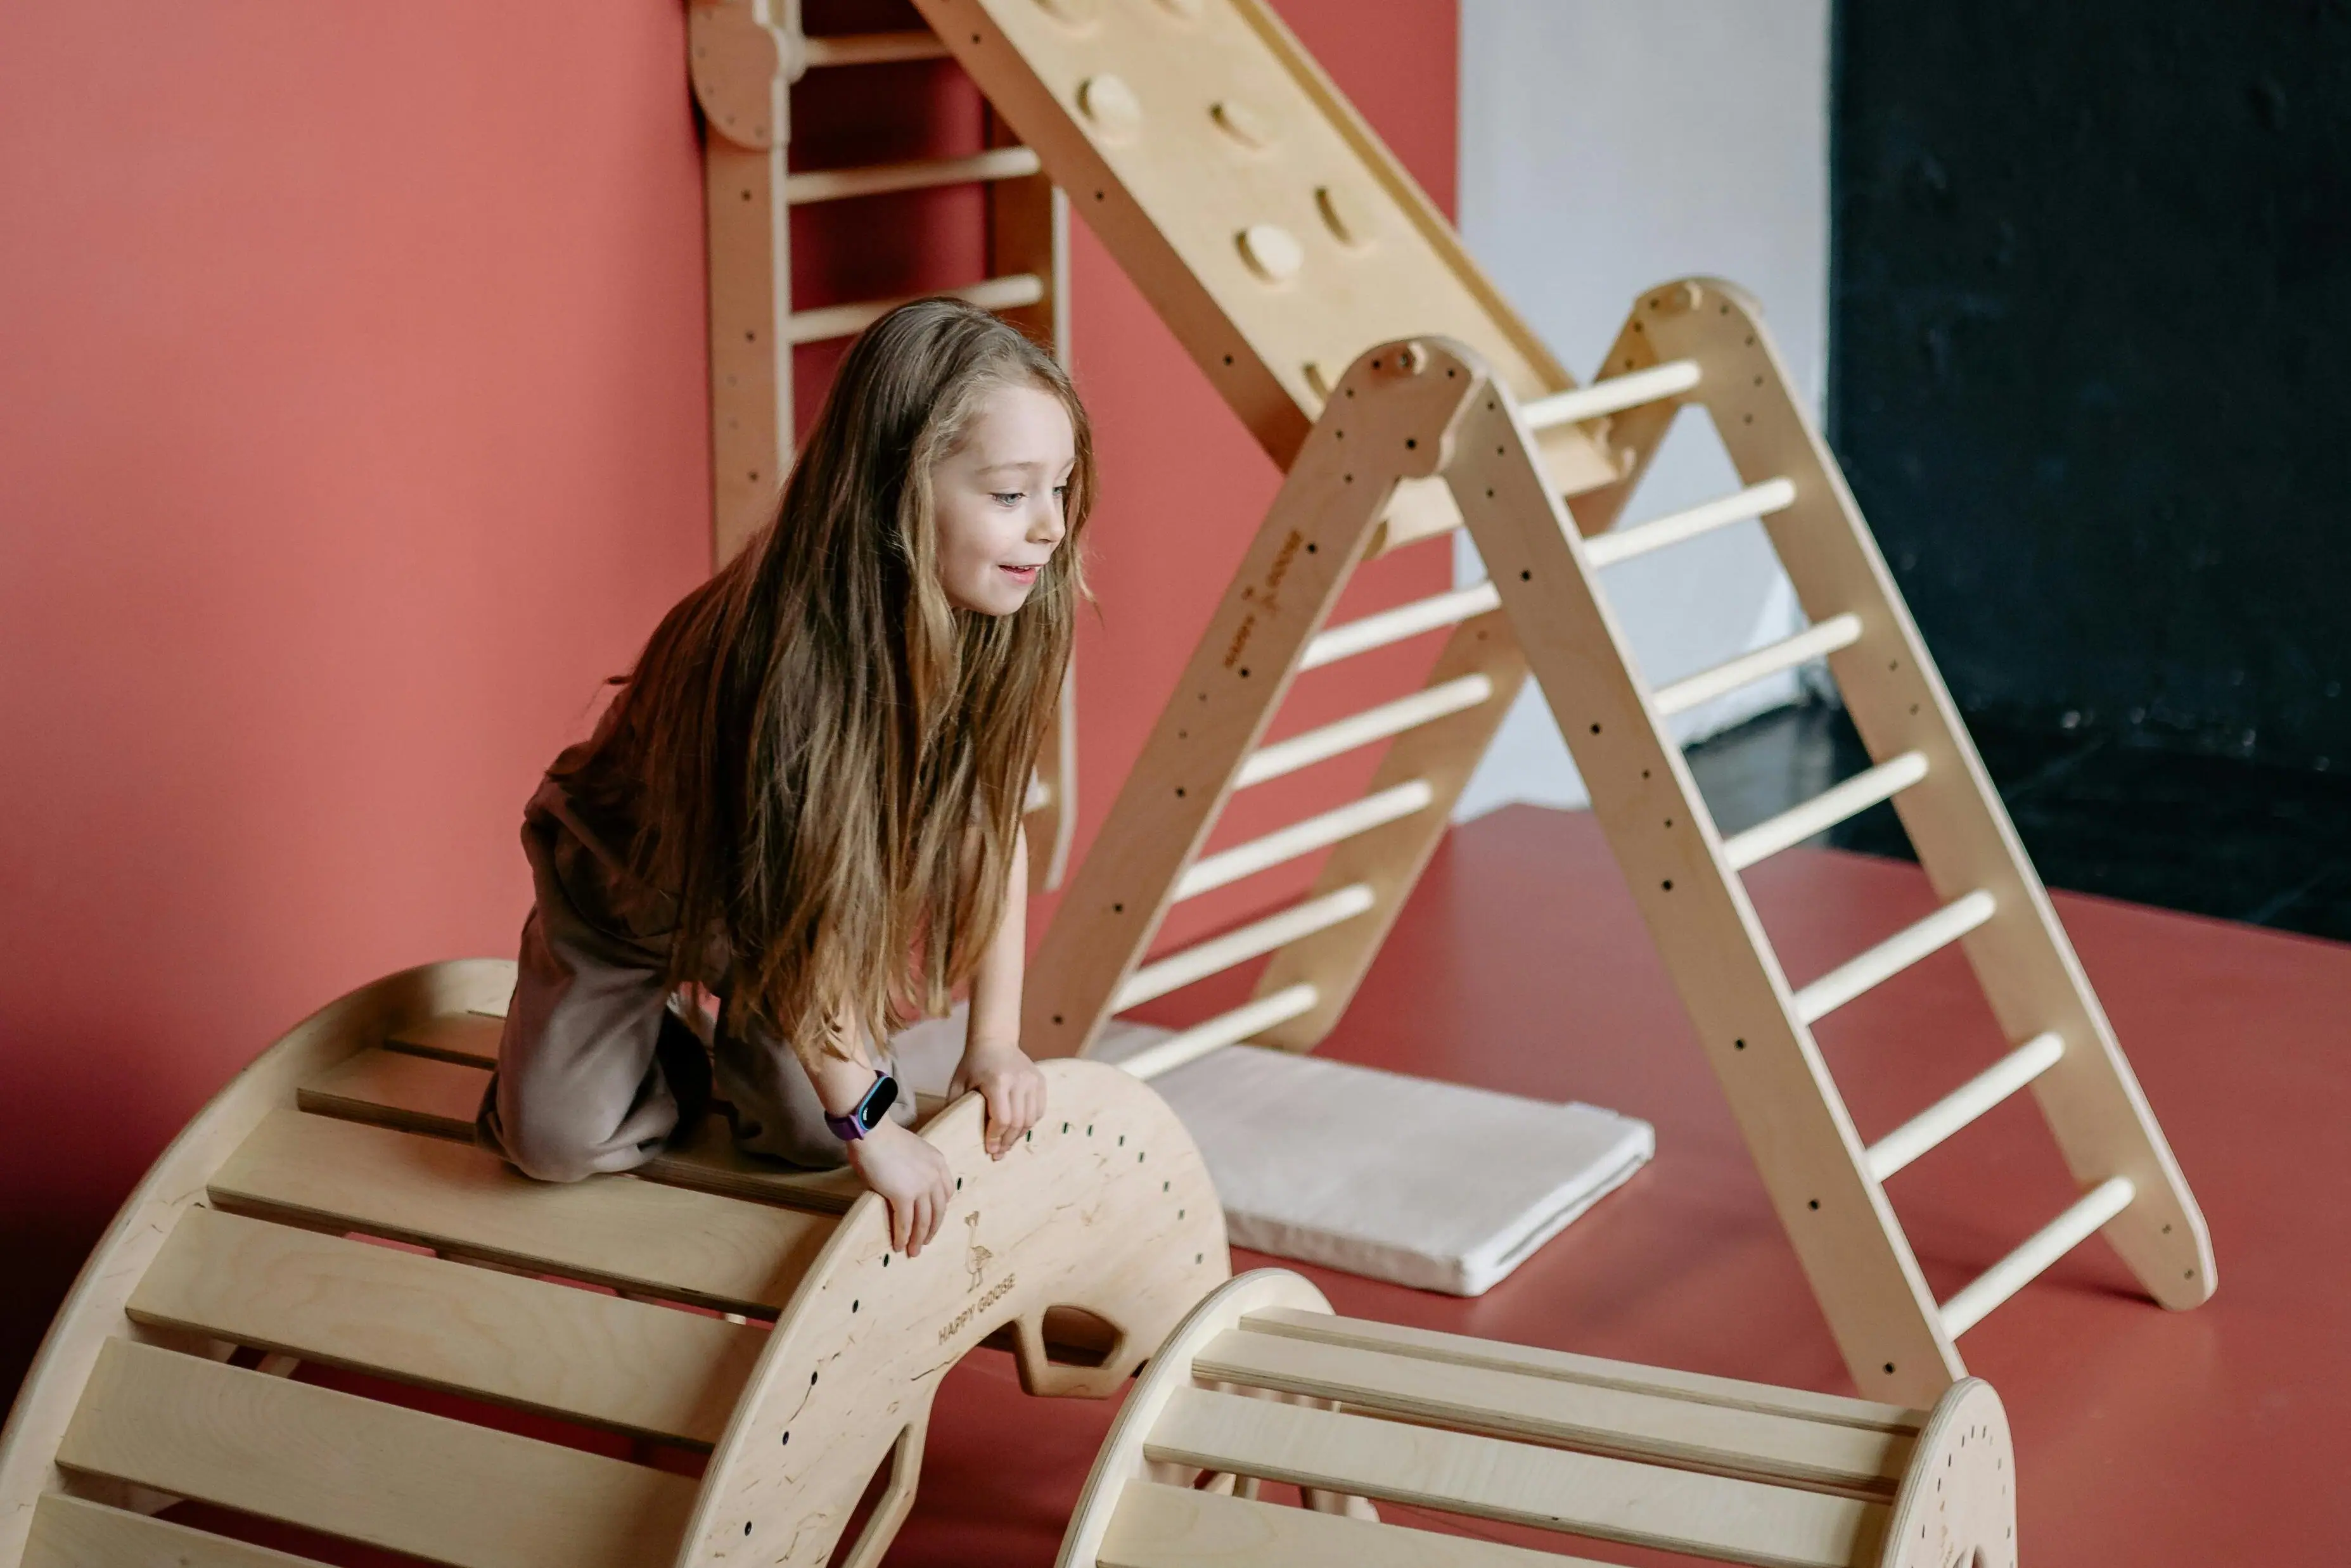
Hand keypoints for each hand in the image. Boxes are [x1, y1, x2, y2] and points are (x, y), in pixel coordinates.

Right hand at [844, 1120, 950, 1255]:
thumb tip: (904, 1184)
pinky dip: (903, 1236)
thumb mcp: (911, 1150)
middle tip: (925, 1242)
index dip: (940, 1208)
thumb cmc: (883, 1138)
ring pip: (924, 1220)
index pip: (947, 1191)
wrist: (872, 1133)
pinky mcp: (903, 1196)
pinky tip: (899, 1246)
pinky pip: (905, 1222)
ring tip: (913, 1251)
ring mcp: (921, 1187)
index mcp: (938, 1162)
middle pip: (938, 1210)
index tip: (934, 1218)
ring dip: (918, 1239)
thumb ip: (915, 1168)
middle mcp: (934, 1176)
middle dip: (932, 1229)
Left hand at [951, 1040, 1046, 1159]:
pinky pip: (1039, 1110)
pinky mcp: (1040, 1081)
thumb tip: (955, 1136)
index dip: (996, 1138)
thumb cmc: (973, 1063)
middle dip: (1008, 1141)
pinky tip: (1018, 1128)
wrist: (994, 1040)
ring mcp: (1032, 1080)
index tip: (990, 1150)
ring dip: (1019, 1135)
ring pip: (1031, 1119)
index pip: (1002, 1118)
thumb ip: (957, 1108)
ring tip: (1008, 1143)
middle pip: (1018, 1122)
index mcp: (998, 1080)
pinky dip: (1029, 1123)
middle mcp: (1019, 1080)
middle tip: (999, 1153)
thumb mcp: (959, 1083)